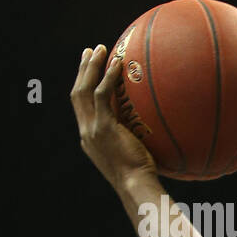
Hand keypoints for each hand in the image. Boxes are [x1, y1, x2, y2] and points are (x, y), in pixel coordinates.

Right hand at [71, 44, 157, 189]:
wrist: (135, 186)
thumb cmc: (142, 178)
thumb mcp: (134, 157)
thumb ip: (135, 141)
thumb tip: (158, 132)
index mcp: (90, 138)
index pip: (82, 107)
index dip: (84, 86)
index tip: (89, 71)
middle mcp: (86, 131)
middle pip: (77, 93)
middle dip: (82, 71)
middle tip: (90, 52)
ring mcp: (92, 129)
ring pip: (84, 90)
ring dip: (91, 68)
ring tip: (100, 49)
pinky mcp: (102, 128)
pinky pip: (102, 95)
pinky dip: (108, 78)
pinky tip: (118, 64)